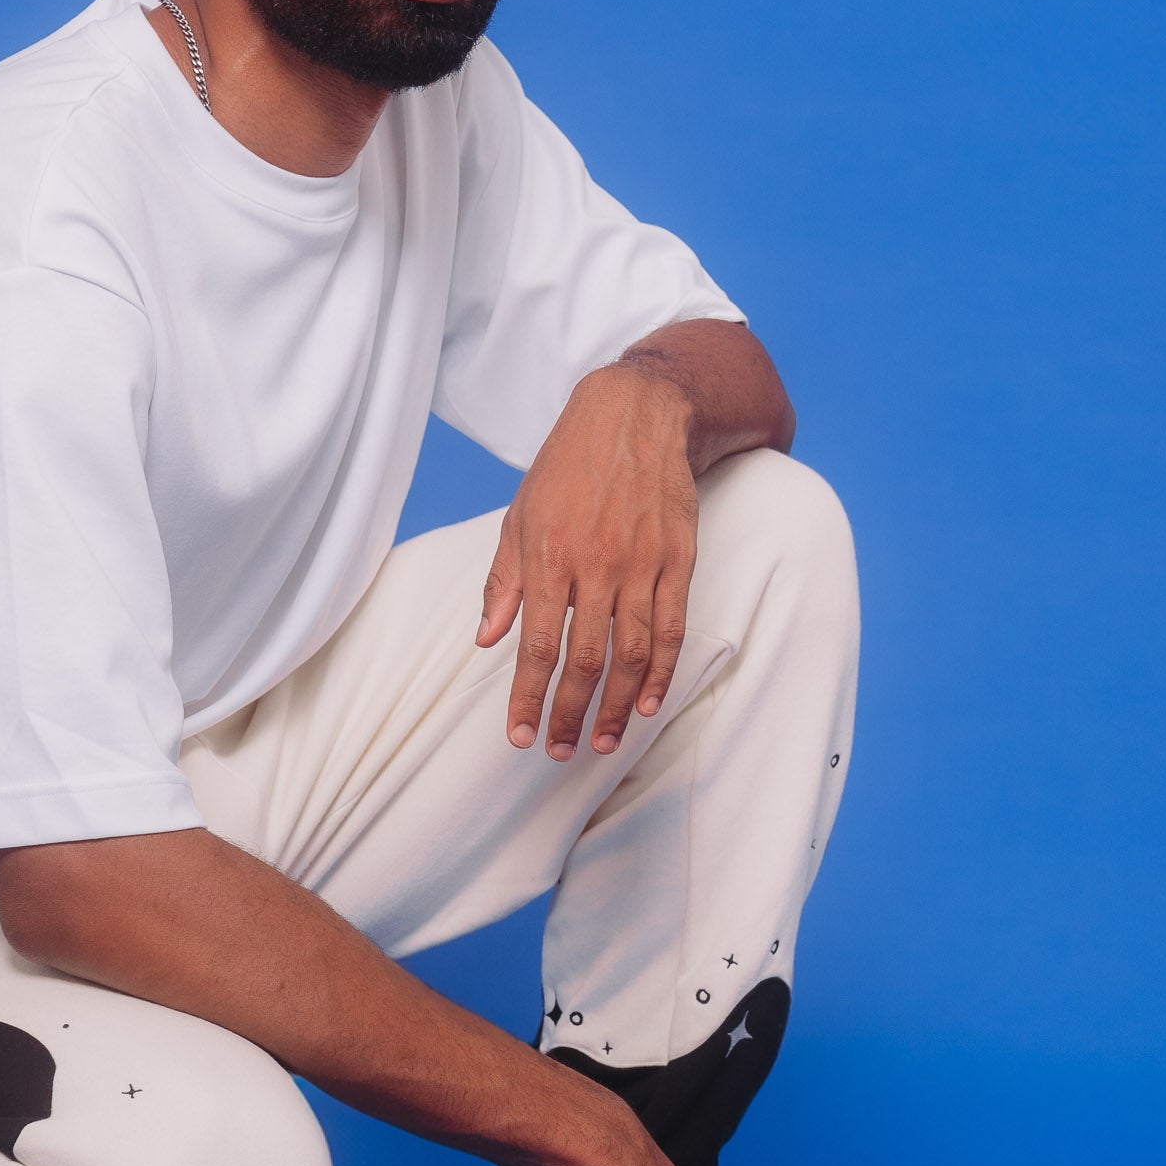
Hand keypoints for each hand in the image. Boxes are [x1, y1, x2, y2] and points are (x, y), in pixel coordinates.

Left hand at [477, 363, 699, 757]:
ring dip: (616, 707)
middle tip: (558, 750)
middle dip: (569, 712)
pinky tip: (647, 705)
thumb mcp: (519, 515)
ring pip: (632, 654)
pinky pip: (672, 629)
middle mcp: (596, 565)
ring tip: (601, 742)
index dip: (528, 697)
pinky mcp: (678, 559)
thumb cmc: (567, 466)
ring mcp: (642, 564)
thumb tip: (486, 639)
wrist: (634, 414)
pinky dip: (661, 673)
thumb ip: (503, 581)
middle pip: (586, 659)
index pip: (537, 645)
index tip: (520, 736)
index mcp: (548, 556)